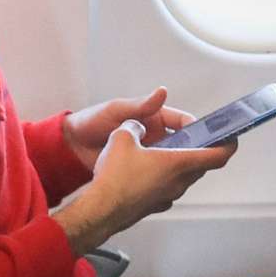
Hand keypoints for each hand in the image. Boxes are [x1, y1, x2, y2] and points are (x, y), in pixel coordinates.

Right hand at [55, 121, 234, 254]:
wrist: (101, 210)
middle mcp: (180, 181)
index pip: (219, 155)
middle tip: (188, 137)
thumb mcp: (122, 137)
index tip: (231, 137)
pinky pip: (166, 187)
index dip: (229, 144)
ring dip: (177, 164)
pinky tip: (142, 170)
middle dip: (197, 150)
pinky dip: (162, 177)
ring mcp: (168, 196)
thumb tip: (136, 126)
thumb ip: (134, 126)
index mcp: (180, 163)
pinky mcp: (155, 205)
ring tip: (159, 150)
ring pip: (182, 177)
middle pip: (200, 165)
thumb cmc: (116, 175)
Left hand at [65, 87, 196, 169]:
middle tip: (200, 160)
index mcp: (154, 117)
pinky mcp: (141, 170)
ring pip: (174, 161)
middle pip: (183, 144)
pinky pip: (159, 174)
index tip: (204, 138)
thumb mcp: (115, 110)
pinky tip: (168, 185)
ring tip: (186, 174)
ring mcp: (149, 154)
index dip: (195, 129)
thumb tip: (162, 92)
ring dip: (180, 167)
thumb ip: (139, 105)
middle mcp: (156, 135)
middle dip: (192, 151)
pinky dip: (166, 179)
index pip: (182, 121)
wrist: (71, 148)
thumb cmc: (91, 122)